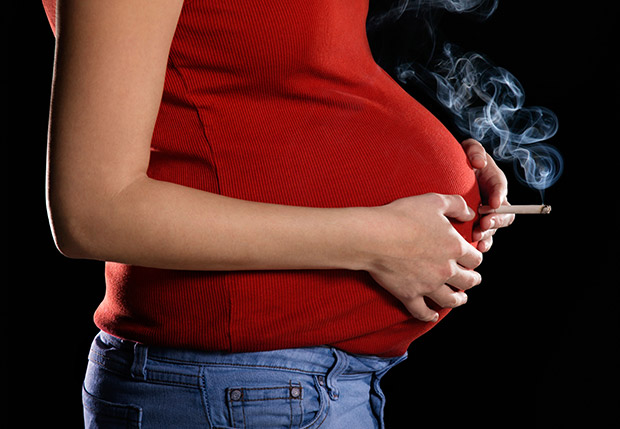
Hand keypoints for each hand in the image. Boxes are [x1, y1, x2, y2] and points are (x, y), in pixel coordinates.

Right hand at [362, 193, 482, 321]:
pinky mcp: (409, 295)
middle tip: (471, 279)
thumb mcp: (434, 201)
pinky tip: (433, 316)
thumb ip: (456, 205)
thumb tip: (471, 213)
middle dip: (472, 280)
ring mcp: (428, 285)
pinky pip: (422, 312)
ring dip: (458, 300)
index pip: (475, 258)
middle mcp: (445, 269)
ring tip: (460, 299)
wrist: (375, 236)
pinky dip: (429, 316)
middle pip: (468, 281)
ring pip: (450, 300)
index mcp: (454, 247)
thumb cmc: (402, 216)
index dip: (475, 258)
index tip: (472, 259)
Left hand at [461, 139, 514, 252]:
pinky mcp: (474, 225)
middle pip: (504, 214)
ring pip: (493, 228)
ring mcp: (484, 214)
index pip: (501, 189)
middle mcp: (492, 200)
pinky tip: (475, 247)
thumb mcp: (468, 150)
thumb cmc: (459, 160)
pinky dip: (481, 243)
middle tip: (483, 222)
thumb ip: (475, 151)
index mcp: (494, 182)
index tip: (493, 204)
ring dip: (487, 233)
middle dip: (495, 220)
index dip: (499, 197)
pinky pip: (483, 237)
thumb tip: (479, 163)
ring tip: (476, 235)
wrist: (444, 174)